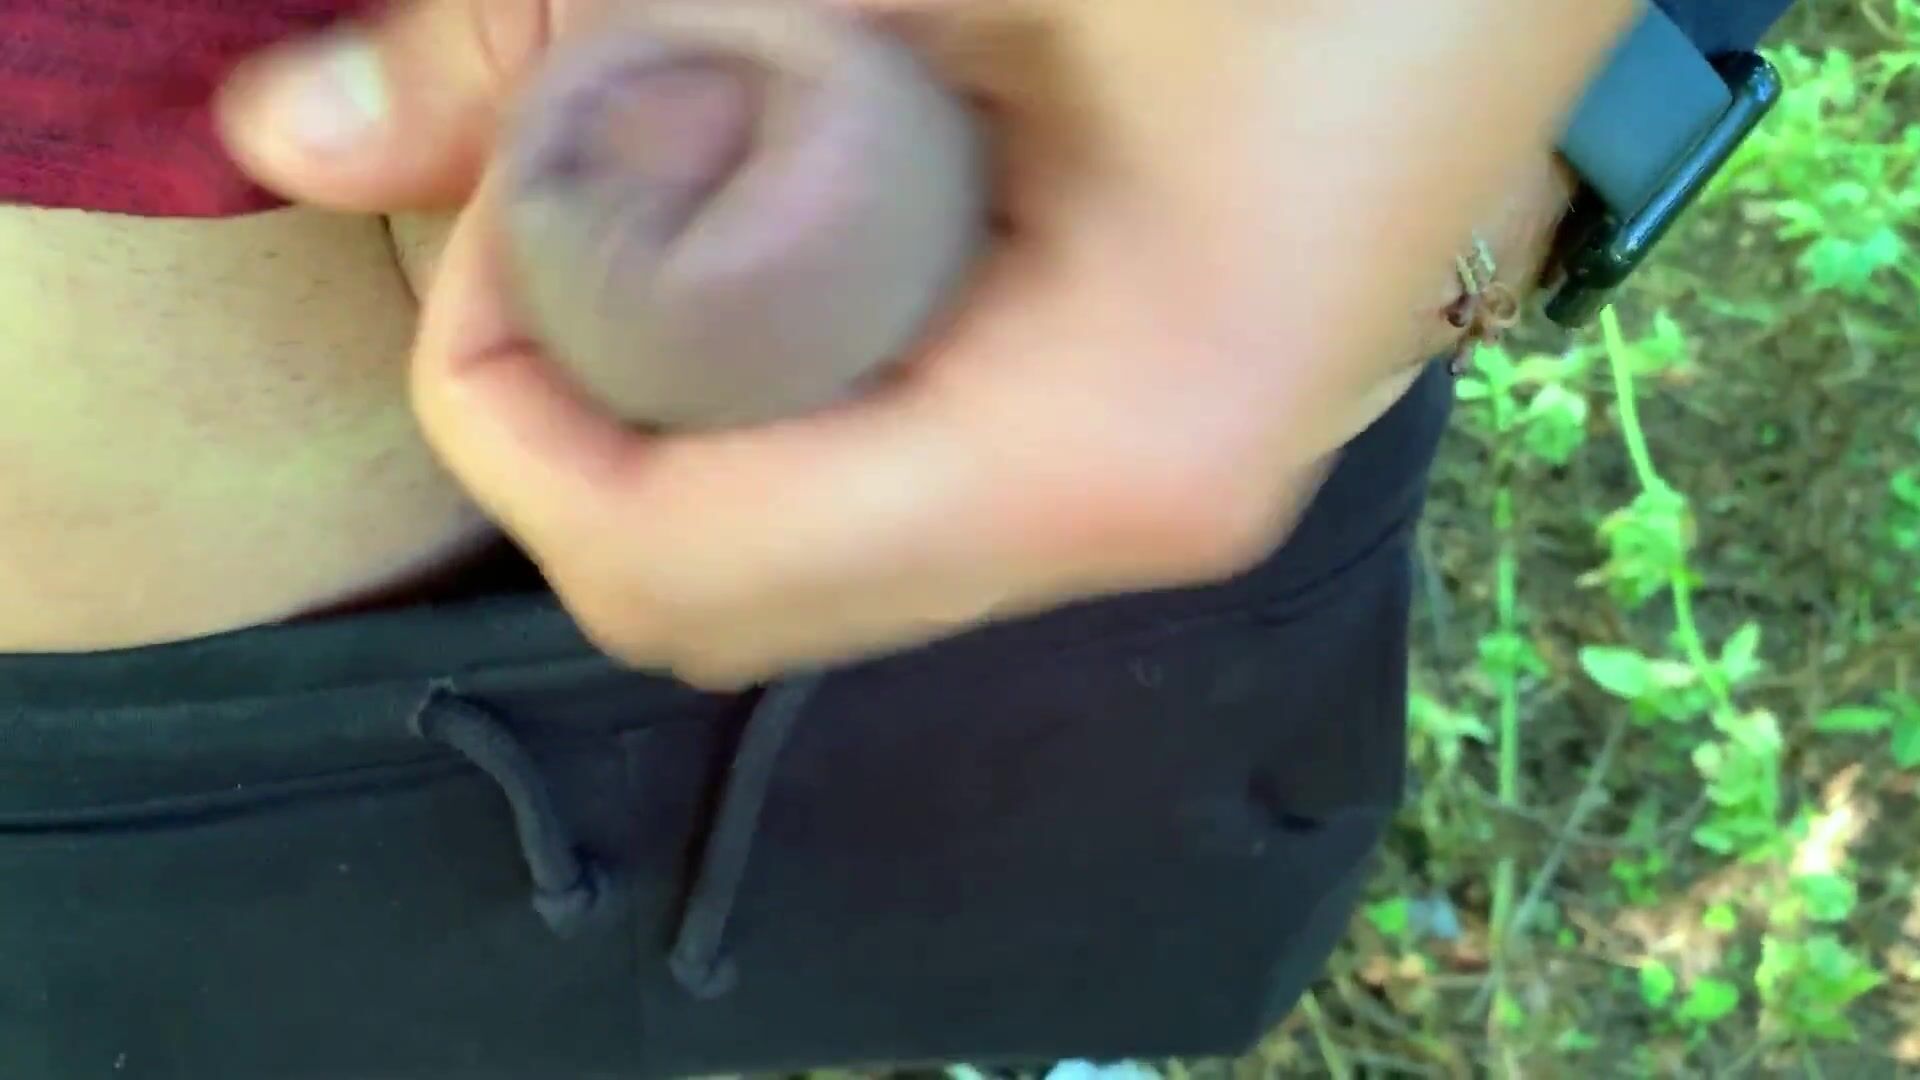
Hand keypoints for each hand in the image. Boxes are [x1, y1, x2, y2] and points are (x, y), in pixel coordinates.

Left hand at [216, 0, 1625, 688]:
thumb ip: (584, 21)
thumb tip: (276, 129)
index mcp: (1103, 444)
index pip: (683, 565)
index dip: (511, 414)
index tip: (485, 221)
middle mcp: (1140, 517)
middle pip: (736, 586)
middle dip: (587, 406)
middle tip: (564, 185)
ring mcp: (1166, 480)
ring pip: (821, 540)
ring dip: (690, 379)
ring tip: (679, 177)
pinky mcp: (1170, 419)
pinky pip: (913, 470)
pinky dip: (798, 357)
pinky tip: (812, 195)